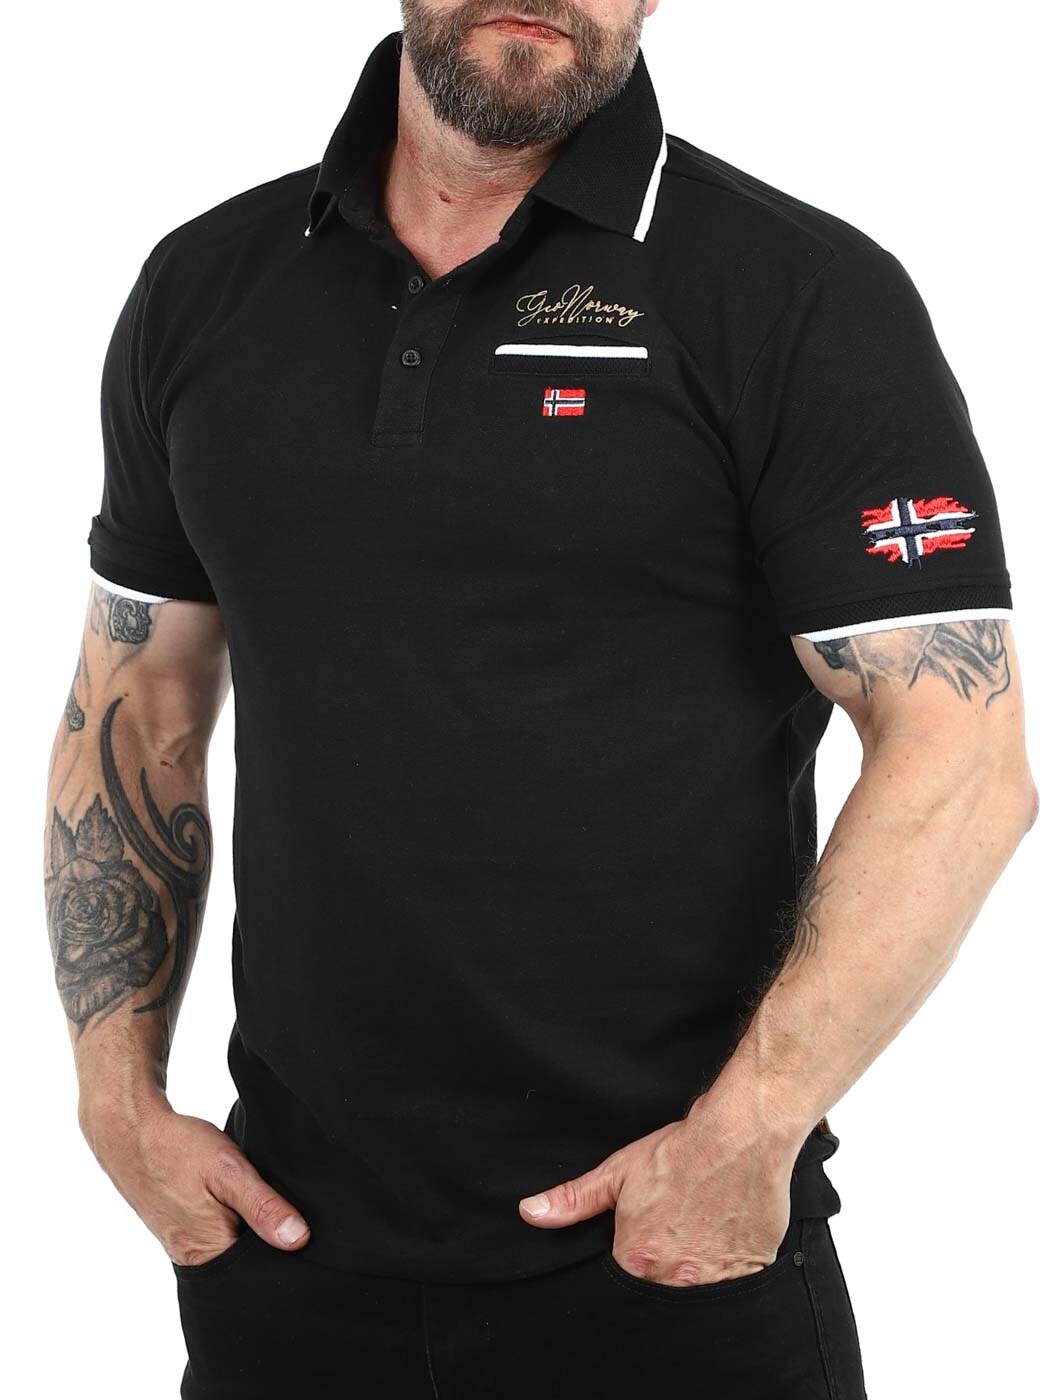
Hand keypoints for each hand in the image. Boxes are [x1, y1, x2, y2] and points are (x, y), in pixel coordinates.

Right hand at [82, 1096, 310, 1266]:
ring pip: (229, 1247)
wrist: (131, 1131)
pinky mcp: (177, 1229)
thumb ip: (263, 1207)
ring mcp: (182, 1244)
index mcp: (208, 1253)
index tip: (300, 1228)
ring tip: (254, 1200)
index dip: (284, 1251)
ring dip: (246, 1227)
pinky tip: (232, 1199)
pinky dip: (228, 1220)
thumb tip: (298, 1240)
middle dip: (265, 1241)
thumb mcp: (229, 1171)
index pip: (259, 1271)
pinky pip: (213, 1235)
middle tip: (278, 1207)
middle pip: (244, 1263)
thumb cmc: (178, 1148)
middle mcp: (193, 1258)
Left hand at [517, 1100, 796, 1286]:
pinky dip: (724, 1280)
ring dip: (691, 1281)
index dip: (626, 1273)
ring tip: (695, 1245)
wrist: (740, 1137)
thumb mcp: (619, 1172)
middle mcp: (673, 1279)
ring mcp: (713, 1284)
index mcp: (636, 1259)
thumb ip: (573, 1200)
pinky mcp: (747, 1278)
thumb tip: (531, 1212)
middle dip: (659, 1281)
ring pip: (694, 1302)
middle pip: (656, 1299)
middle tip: (672, 1246)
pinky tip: (721, 1249)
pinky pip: (730, 1296)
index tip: (637, 1259)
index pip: (619, 1291)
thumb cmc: (682, 1152)